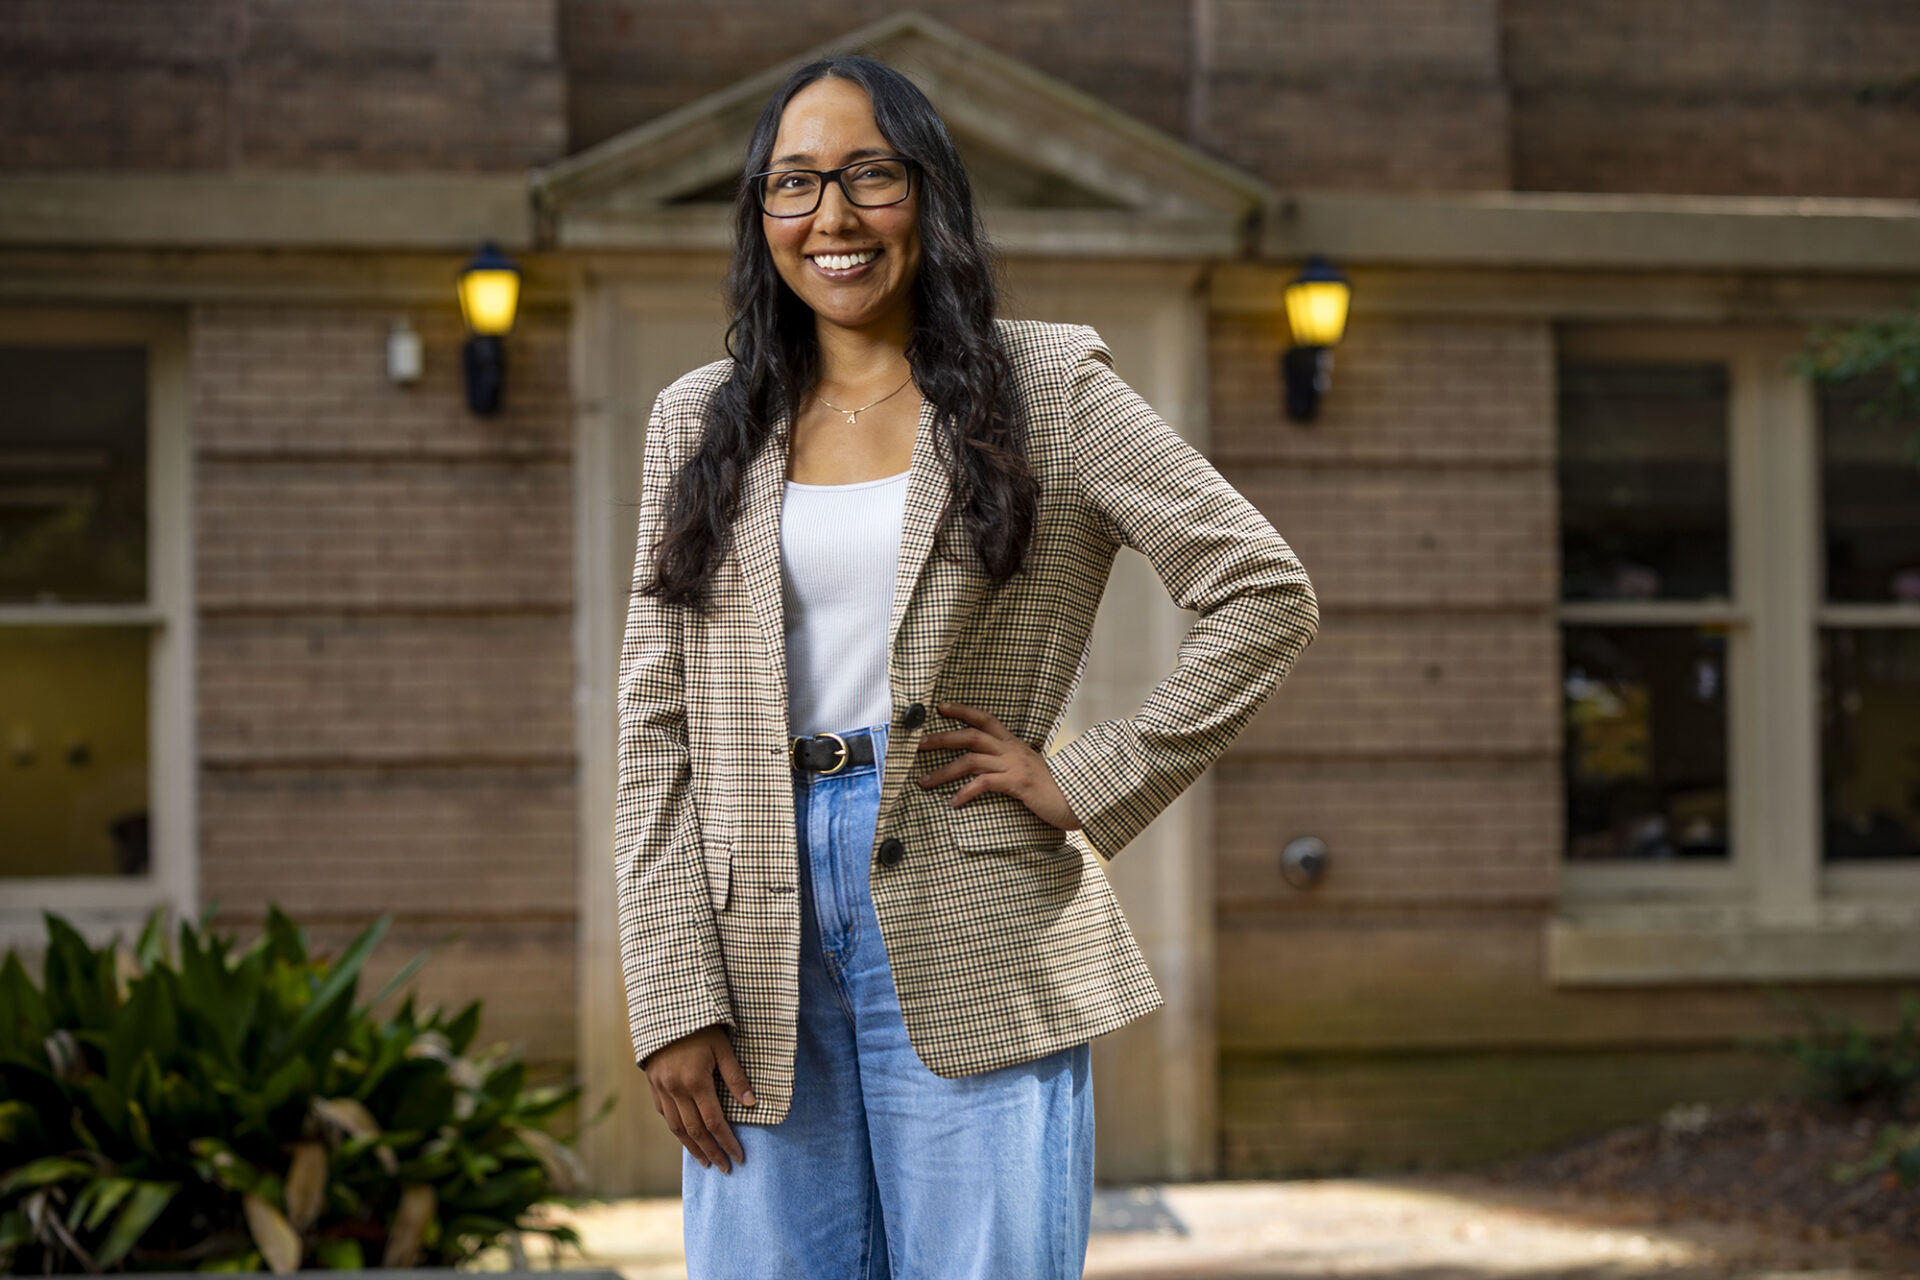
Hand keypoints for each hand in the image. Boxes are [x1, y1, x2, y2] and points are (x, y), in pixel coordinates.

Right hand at [640, 1024, 754, 1172]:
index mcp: (695, 1081)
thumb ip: (735, 1077)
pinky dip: (677, 1129)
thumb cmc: (700, 1026)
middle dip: (711, 1152)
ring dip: (692, 1147)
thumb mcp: (723, 1046)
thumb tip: (751, 1104)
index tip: (738, 1157)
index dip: (727, 1142)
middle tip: (724, 1168)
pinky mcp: (653, 1085)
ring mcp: (661, 1089)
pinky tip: (686, 1137)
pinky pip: (664, 1114)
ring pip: (677, 1127)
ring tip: (705, 1161)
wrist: (664, 1010)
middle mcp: (675, 1090)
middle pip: (695, 1131)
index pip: (714, 1122)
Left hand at [915, 701, 1082, 831]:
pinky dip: (966, 792)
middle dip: (941, 738)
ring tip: (924, 781)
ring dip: (944, 771)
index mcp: (1014, 744)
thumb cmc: (1052, 789)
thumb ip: (1010, 763)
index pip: (985, 718)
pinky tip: (953, 802)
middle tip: (917, 744)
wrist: (1077, 799)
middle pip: (970, 736)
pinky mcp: (1018, 783)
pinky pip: (985, 784)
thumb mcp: (1029, 768)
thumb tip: (988, 767)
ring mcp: (1015, 765)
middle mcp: (1012, 750)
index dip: (962, 711)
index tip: (940, 707)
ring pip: (971, 761)